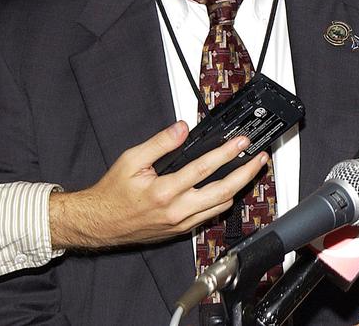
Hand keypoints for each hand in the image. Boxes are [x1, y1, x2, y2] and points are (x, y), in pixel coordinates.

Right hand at [48, 121, 266, 249]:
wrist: (99, 223)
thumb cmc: (112, 193)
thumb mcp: (131, 160)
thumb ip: (159, 143)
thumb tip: (181, 128)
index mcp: (164, 191)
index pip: (204, 168)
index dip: (227, 153)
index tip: (241, 142)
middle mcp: (176, 210)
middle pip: (224, 191)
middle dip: (246, 173)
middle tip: (258, 159)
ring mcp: (180, 223)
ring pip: (221, 206)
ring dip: (239, 188)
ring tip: (250, 171)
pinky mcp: (180, 230)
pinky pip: (209, 216)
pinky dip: (223, 201)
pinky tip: (229, 189)